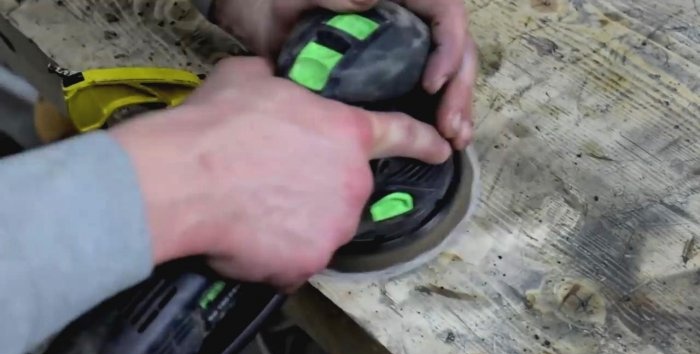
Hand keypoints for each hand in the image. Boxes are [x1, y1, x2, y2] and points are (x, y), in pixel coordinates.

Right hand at [109, 57, 449, 291]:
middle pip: (348, 188)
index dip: (424, 142)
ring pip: (324, 225)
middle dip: (320, 186)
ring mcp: (335, 225)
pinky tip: (251, 233)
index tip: (441, 150)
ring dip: (299, 220)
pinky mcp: (309, 261)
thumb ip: (284, 86)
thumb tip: (276, 88)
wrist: (182, 178)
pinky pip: (299, 260)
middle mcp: (353, 181)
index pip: (402, 135)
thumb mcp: (252, 79)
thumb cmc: (216, 126)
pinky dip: (280, 253)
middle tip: (276, 179)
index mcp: (348, 133)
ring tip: (256, 205)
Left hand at [212, 0, 477, 149]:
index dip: (449, 49)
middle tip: (452, 127)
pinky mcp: (392, 75)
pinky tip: (441, 140)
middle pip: (456, 50)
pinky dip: (433, 115)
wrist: (262, 20)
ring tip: (455, 139)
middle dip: (459, 90)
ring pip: (446, 75)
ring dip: (455, 107)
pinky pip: (423, 92)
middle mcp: (411, 21)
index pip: (446, 14)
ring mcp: (404, 49)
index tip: (431, 84)